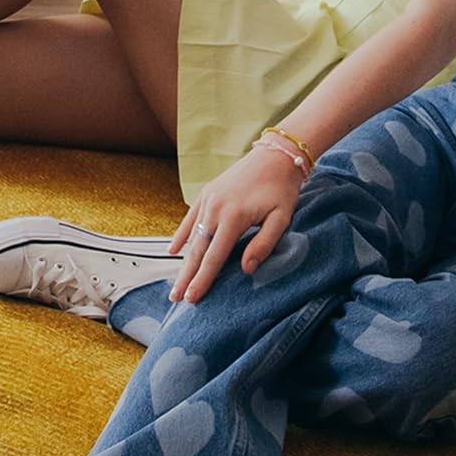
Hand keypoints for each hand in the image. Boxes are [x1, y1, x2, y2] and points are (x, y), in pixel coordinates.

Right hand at [165, 146, 302, 303]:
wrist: (274, 156)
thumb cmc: (281, 190)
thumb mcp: (281, 219)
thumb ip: (262, 245)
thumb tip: (246, 270)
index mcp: (233, 217)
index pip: (214, 257)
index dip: (203, 279)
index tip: (192, 298)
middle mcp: (215, 208)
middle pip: (197, 249)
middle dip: (186, 276)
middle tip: (176, 299)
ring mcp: (208, 199)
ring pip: (191, 236)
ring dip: (183, 261)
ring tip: (176, 283)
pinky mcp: (207, 193)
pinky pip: (190, 218)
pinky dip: (181, 235)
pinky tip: (173, 251)